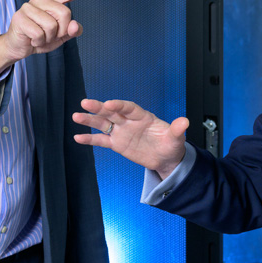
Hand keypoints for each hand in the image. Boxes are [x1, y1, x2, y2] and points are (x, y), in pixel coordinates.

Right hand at [0, 0, 100, 76]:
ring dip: (48, 38)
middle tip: (50, 36)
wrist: (18, 47)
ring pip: (52, 25)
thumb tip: (76, 25)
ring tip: (39, 37)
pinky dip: (38, 42)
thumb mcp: (60, 36)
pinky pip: (39, 34)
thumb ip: (71, 30)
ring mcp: (28, 7)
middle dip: (61, 30)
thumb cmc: (40, 38)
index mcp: (51, 0)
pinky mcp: (20, 18)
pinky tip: (32, 40)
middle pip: (65, 13)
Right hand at [72, 98, 188, 178]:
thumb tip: (185, 121)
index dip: (119, 105)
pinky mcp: (116, 144)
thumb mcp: (176, 138)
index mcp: (142, 116)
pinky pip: (101, 140)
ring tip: (76, 116)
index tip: (109, 103)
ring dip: (90, 120)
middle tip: (85, 103)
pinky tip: (78, 137)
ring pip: (103, 123)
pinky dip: (90, 139)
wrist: (165, 159)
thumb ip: (177, 129)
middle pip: (111, 112)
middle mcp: (129, 121)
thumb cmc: (171, 145)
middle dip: (98, 107)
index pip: (128, 108)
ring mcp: (121, 132)